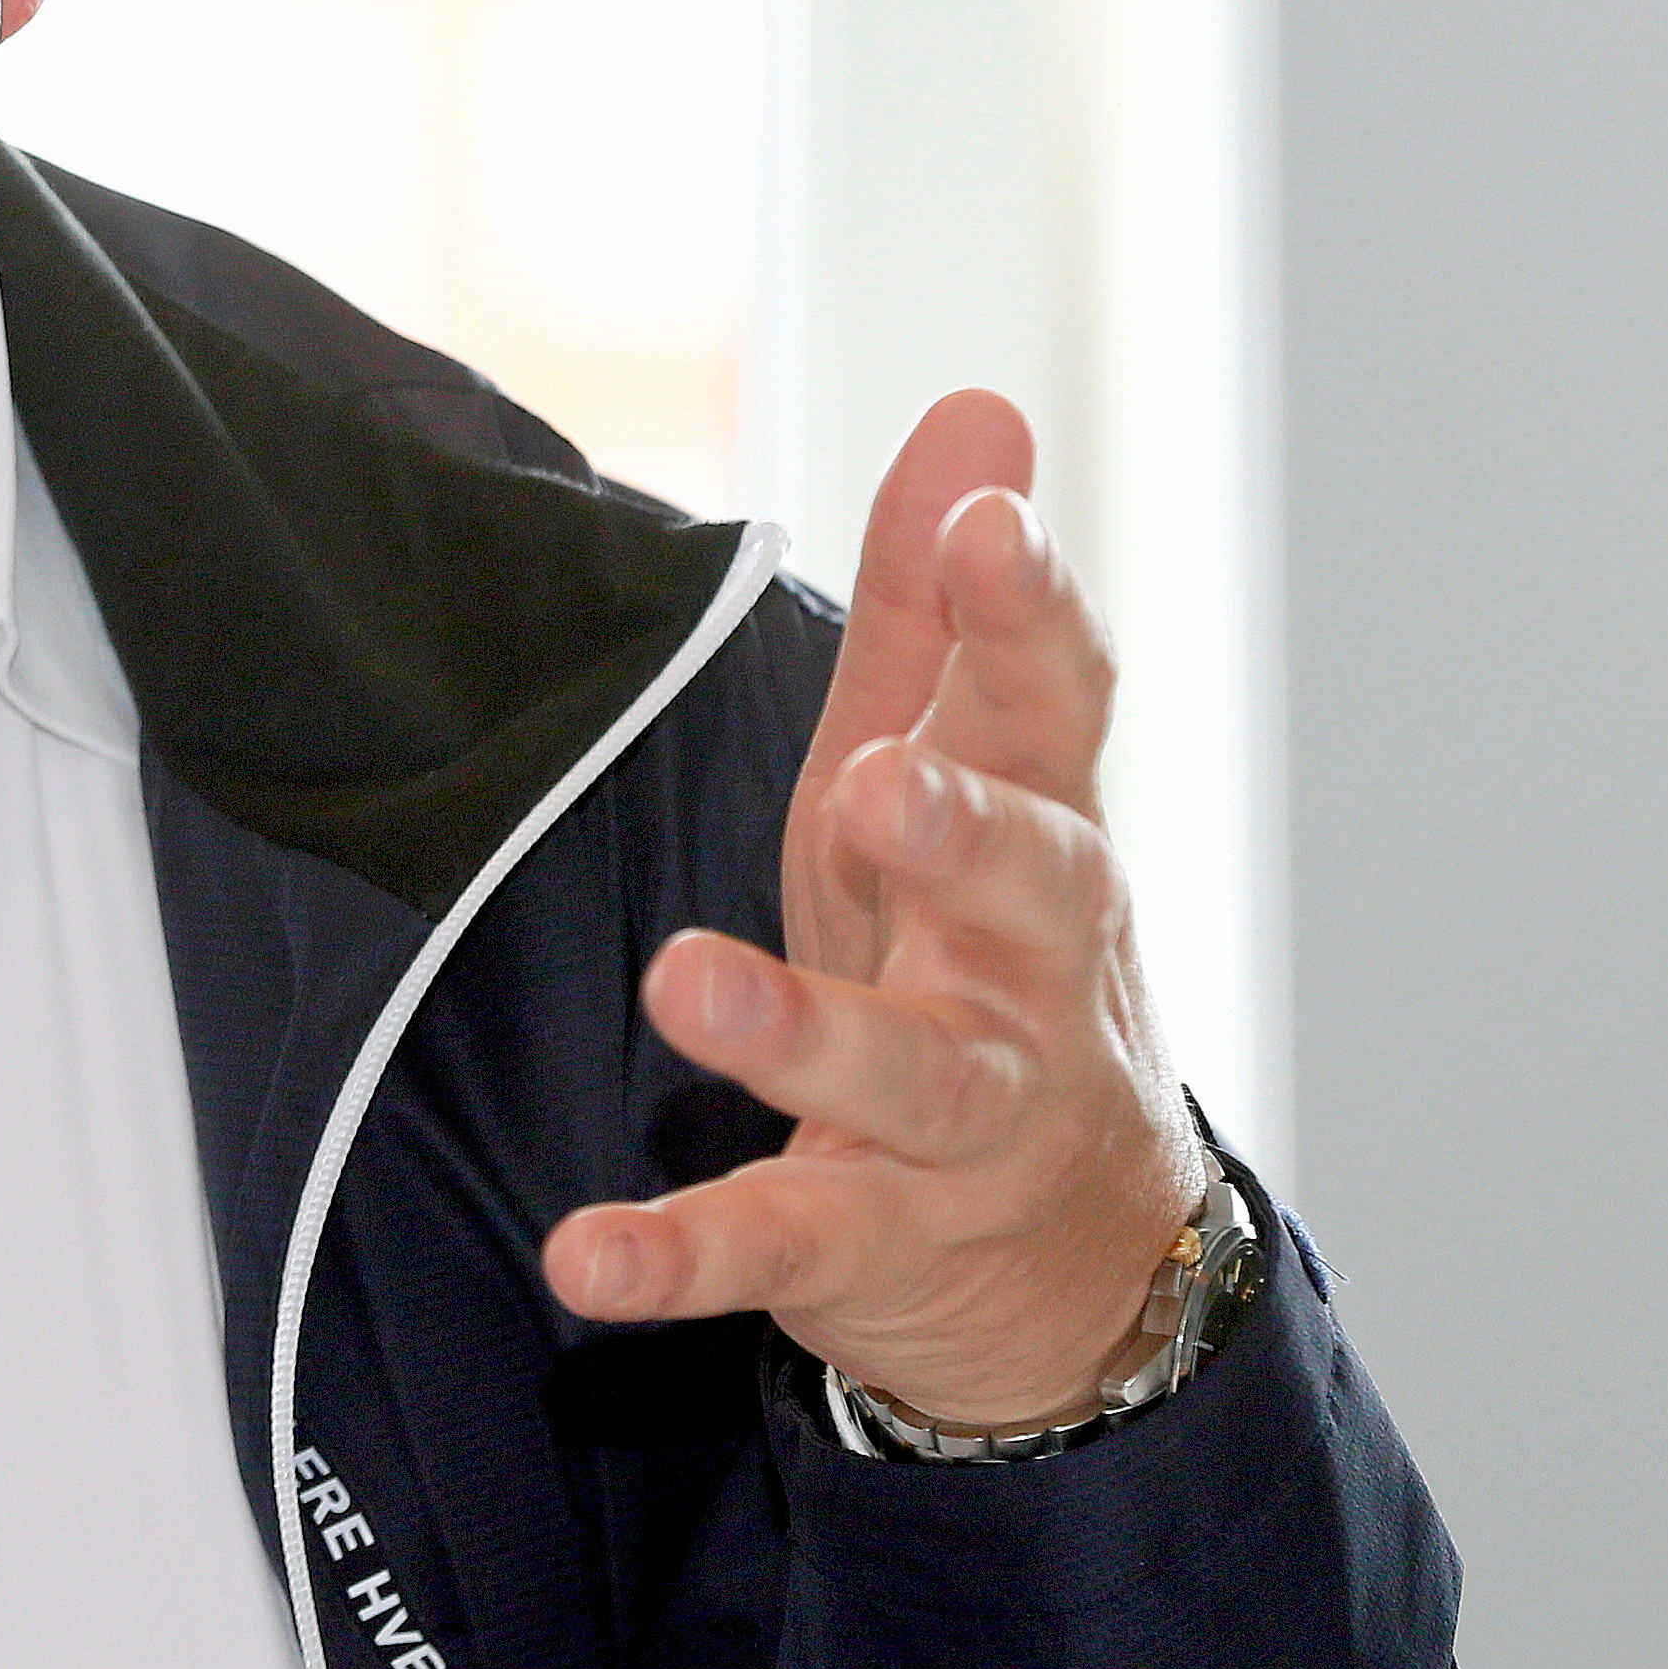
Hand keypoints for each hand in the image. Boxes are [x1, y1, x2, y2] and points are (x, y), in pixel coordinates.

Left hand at [541, 393, 1204, 1428]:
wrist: (1082, 1261)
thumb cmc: (984, 958)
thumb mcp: (957, 774)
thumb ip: (943, 607)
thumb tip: (979, 408)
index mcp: (1036, 837)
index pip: (1054, 712)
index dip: (1026, 614)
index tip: (992, 521)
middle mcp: (1024, 974)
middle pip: (1025, 892)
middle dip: (961, 832)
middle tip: (882, 783)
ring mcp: (962, 1117)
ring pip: (908, 1073)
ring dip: (798, 1030)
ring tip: (685, 983)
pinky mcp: (874, 1237)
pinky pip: (781, 1240)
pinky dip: (682, 1253)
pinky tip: (585, 1255)